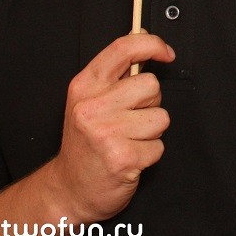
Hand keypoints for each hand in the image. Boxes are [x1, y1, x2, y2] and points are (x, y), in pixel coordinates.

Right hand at [46, 33, 174, 222]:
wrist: (69, 190)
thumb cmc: (85, 144)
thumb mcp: (89, 101)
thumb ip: (116, 74)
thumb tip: (147, 45)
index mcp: (85, 86)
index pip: (124, 48)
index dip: (152, 44)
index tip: (166, 53)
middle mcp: (92, 107)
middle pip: (151, 85)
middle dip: (150, 103)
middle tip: (129, 120)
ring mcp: (106, 133)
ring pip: (161, 117)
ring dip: (151, 131)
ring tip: (128, 139)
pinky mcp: (122, 158)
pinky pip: (159, 146)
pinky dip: (150, 154)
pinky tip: (130, 157)